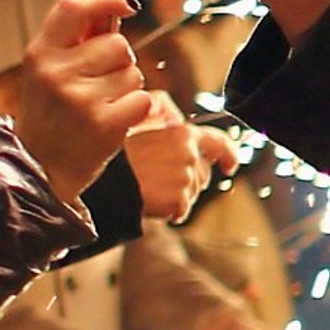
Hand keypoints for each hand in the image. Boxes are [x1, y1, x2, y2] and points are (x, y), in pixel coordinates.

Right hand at [12, 0, 158, 204]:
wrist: (41, 166)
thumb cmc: (51, 113)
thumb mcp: (50, 70)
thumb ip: (79, 39)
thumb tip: (116, 7)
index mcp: (40, 53)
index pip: (74, 7)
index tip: (125, 5)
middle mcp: (57, 72)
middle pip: (118, 44)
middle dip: (119, 61)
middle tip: (99, 84)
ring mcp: (80, 99)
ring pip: (133, 73)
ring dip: (127, 87)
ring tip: (101, 105)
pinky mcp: (104, 124)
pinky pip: (143, 99)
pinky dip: (136, 109)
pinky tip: (112, 120)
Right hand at [122, 94, 239, 223]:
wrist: (99, 178)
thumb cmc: (115, 150)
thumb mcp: (139, 121)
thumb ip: (164, 117)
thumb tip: (177, 118)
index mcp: (183, 133)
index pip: (218, 142)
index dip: (228, 155)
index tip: (230, 166)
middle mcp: (189, 154)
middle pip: (202, 174)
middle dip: (188, 180)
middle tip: (158, 180)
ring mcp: (185, 178)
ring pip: (192, 194)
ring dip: (177, 195)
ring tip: (149, 188)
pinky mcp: (178, 201)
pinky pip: (181, 211)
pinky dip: (169, 212)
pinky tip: (150, 202)